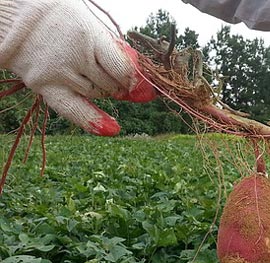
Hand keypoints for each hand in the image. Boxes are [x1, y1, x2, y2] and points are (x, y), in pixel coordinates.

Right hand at [0, 0, 155, 135]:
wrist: (15, 16)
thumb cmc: (62, 20)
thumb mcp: (90, 26)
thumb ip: (112, 50)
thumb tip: (139, 78)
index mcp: (88, 36)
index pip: (121, 68)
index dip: (136, 80)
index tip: (145, 86)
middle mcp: (73, 56)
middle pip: (111, 84)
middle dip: (120, 85)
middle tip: (117, 78)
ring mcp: (57, 73)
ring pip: (96, 95)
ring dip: (104, 92)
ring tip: (97, 77)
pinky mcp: (43, 86)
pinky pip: (73, 110)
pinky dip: (93, 121)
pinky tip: (111, 129)